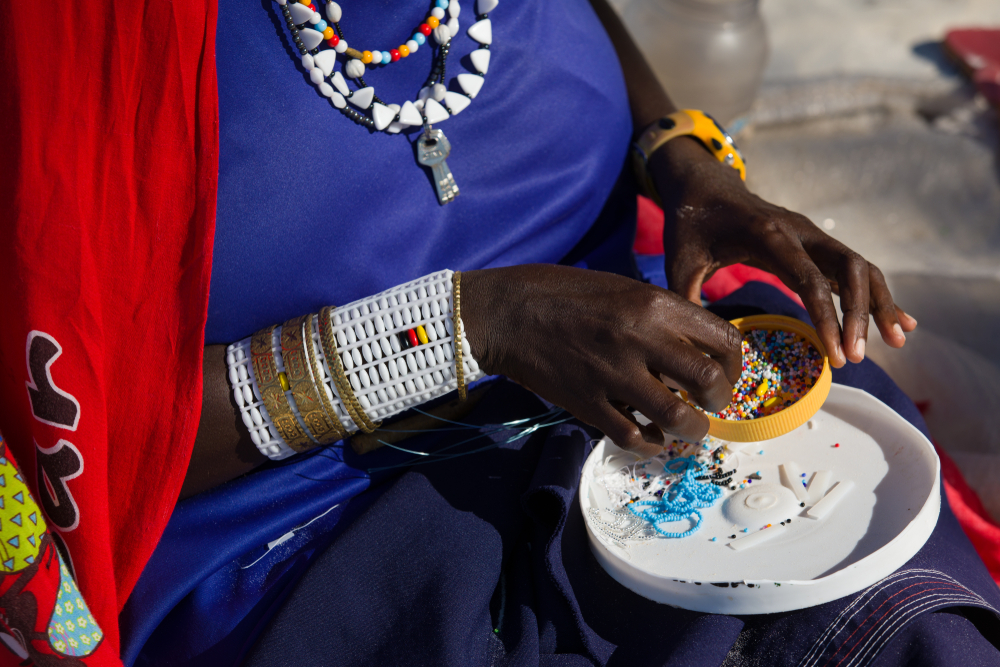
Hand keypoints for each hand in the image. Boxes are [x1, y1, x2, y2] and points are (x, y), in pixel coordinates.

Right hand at [461, 265, 741, 456]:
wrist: (509, 311)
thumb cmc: (566, 293)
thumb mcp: (624, 289)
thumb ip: (663, 317)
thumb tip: (698, 350)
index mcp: (655, 304)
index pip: (724, 340)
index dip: (735, 366)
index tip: (724, 376)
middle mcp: (641, 338)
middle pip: (709, 382)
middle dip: (720, 402)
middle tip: (709, 406)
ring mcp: (613, 373)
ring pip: (677, 418)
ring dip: (692, 431)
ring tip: (688, 429)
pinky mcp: (587, 402)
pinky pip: (633, 436)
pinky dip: (650, 443)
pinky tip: (650, 438)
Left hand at [650, 136, 916, 367]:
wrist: (703, 187)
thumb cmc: (690, 225)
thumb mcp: (678, 261)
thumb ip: (686, 298)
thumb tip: (695, 348)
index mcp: (768, 234)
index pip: (808, 278)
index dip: (826, 316)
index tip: (836, 353)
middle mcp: (800, 231)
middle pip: (849, 268)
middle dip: (860, 313)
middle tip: (858, 357)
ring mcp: (812, 237)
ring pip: (861, 268)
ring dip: (879, 304)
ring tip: (898, 342)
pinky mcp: (816, 245)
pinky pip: (855, 270)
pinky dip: (877, 295)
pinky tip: (898, 322)